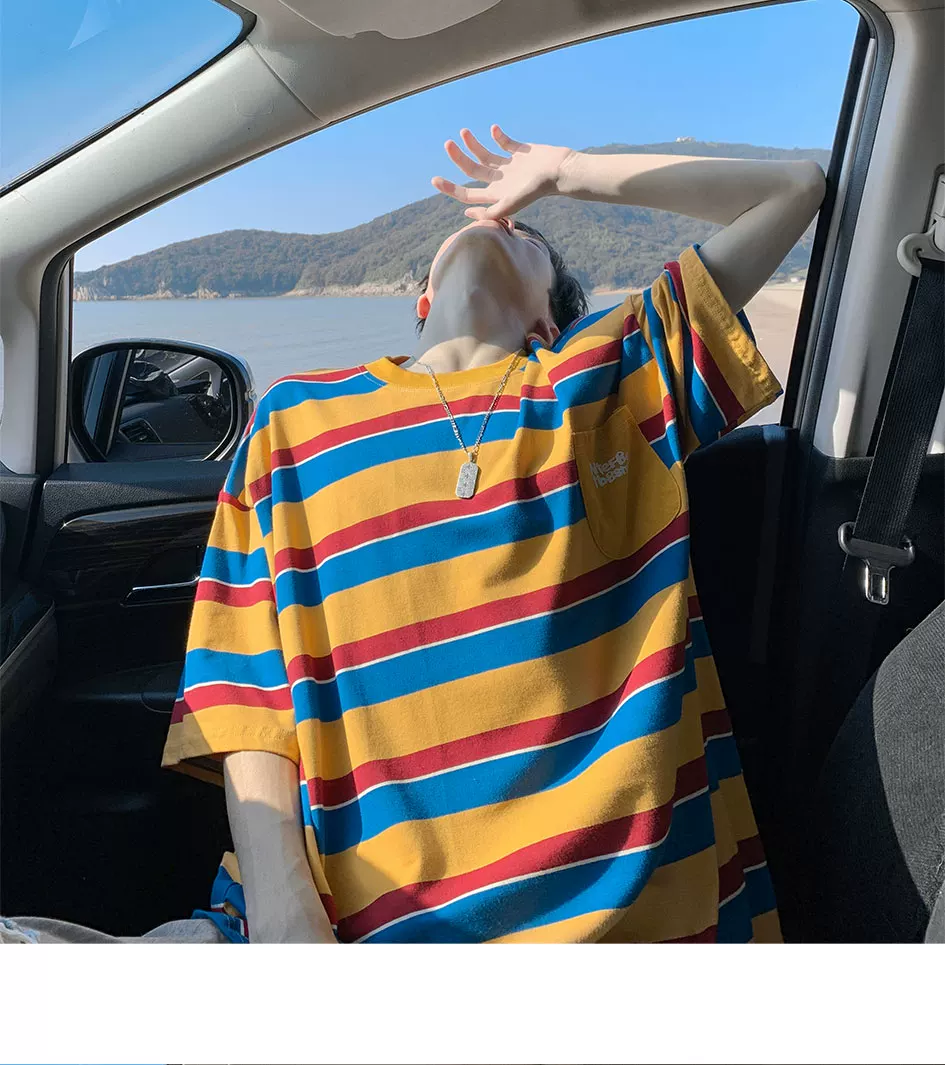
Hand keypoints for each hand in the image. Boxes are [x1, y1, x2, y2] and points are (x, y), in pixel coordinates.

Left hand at [431, 124, 575, 220]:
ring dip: (473, 144)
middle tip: (448, 144)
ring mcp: (510, 166)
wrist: (561, 171)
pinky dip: (497, 135)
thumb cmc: (538, 188)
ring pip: (485, 155)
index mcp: (496, 195)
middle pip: (473, 170)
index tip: (435, 180)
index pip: (467, 194)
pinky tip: (493, 129)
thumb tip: (466, 214)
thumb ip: (491, 212)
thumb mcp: (512, 203)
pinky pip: (504, 142)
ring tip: (464, 132)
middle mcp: (501, 181)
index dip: (450, 189)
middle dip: (458, 158)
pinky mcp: (520, 152)